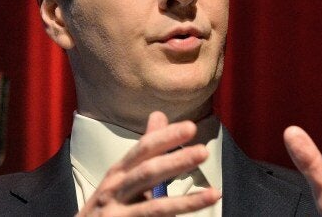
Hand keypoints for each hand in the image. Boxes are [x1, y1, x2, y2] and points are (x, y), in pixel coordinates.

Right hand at [76, 111, 220, 215]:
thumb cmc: (107, 202)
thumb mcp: (121, 174)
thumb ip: (145, 148)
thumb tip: (159, 115)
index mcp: (119, 171)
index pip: (144, 148)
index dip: (166, 138)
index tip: (191, 127)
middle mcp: (116, 189)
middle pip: (148, 172)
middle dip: (176, 162)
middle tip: (203, 152)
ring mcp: (117, 213)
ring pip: (154, 207)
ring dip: (185, 202)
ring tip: (213, 195)